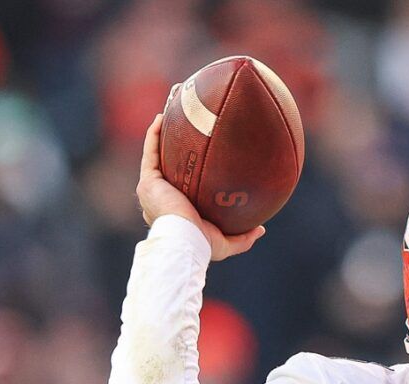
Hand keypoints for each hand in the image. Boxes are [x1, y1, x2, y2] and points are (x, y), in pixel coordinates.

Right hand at [137, 110, 263, 260]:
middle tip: (187, 127)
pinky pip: (150, 151)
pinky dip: (154, 134)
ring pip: (156, 154)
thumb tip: (261, 228)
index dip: (188, 169)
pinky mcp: (148, 181)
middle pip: (168, 165)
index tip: (201, 154)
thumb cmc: (203, 246)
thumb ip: (243, 237)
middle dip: (174, 146)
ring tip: (172, 112)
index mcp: (177, 208)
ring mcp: (153, 188)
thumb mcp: (227, 242)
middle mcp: (162, 196)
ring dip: (162, 133)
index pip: (181, 184)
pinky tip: (163, 116)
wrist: (184, 242)